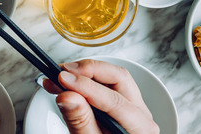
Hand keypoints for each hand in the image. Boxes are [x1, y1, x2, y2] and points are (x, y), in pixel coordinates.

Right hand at [43, 59, 158, 133]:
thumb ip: (81, 122)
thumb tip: (68, 96)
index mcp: (141, 129)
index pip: (115, 100)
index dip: (87, 87)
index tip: (63, 80)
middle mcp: (141, 113)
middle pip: (118, 78)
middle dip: (88, 71)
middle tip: (62, 73)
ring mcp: (131, 106)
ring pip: (111, 76)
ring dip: (83, 72)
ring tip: (59, 77)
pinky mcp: (118, 102)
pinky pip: (104, 82)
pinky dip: (83, 79)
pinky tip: (65, 83)